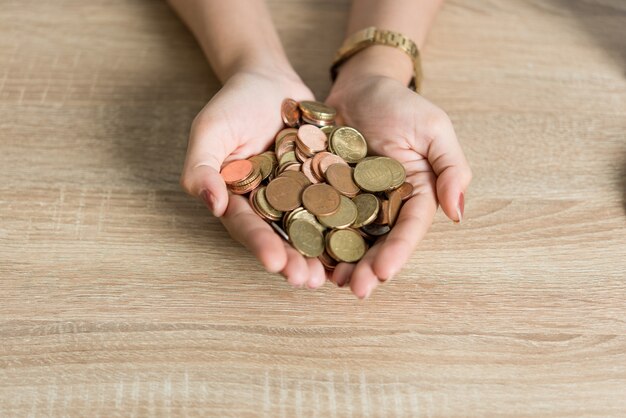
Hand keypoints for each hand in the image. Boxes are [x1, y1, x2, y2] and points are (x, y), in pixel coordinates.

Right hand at [179, 69, 327, 288]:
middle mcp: (268, 205)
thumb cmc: (233, 104)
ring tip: (332, 275)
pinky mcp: (324, 182)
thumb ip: (201, 166)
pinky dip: (346, 221)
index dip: (260, 244)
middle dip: (294, 260)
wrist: (270, 80)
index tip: (274, 262)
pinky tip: (361, 239)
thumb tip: (211, 204)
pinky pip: (336, 203)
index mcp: (238, 200)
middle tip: (307, 280)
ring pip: (311, 228)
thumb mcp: (210, 130)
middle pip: (280, 236)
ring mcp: (298, 196)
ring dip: (320, 253)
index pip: (247, 226)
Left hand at [326, 75, 471, 297]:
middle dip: (367, 267)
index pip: (408, 229)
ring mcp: (352, 201)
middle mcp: (383, 205)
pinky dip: (314, 237)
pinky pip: (319, 217)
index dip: (397, 252)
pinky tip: (306, 255)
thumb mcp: (434, 129)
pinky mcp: (325, 192)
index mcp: (413, 194)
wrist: (360, 86)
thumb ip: (450, 168)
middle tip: (354, 288)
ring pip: (347, 238)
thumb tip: (458, 212)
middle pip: (377, 242)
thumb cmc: (400, 105)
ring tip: (329, 282)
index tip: (383, 272)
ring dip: (340, 262)